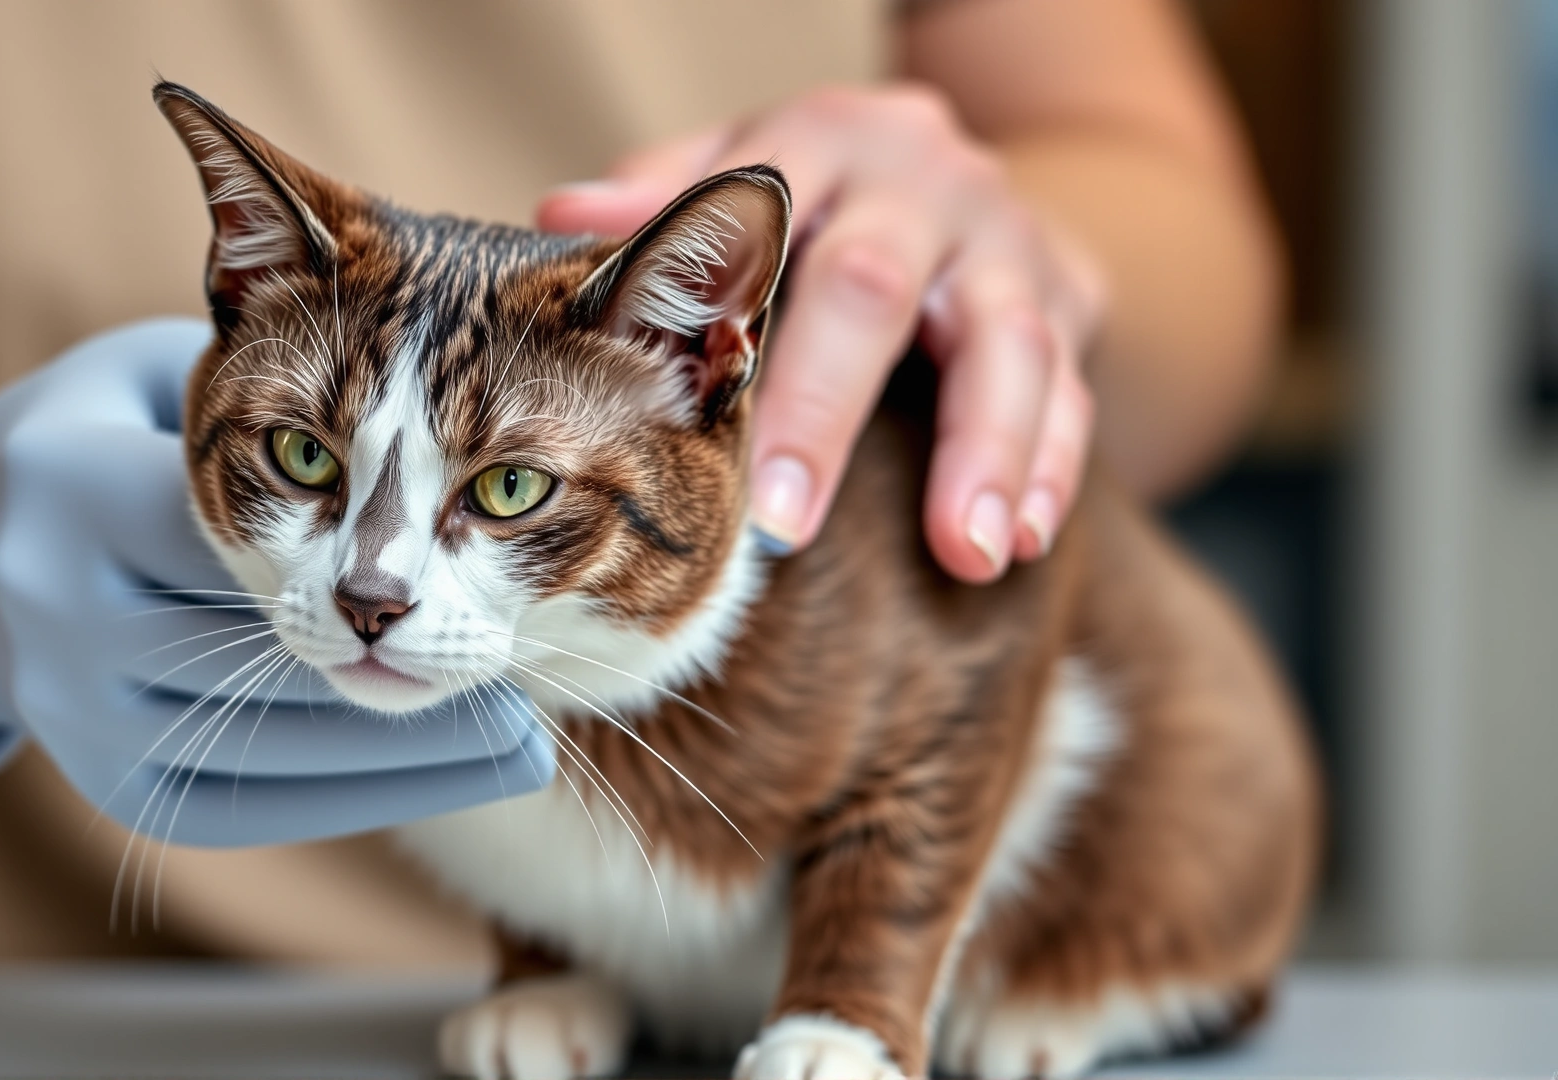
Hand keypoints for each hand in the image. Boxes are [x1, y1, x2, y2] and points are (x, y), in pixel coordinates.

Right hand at [0, 319, 550, 845]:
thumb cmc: (112, 438)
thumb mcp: (170, 376)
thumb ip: (275, 386)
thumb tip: (443, 384)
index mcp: (71, 484)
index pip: (250, 527)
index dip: (376, 551)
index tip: (489, 558)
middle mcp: (51, 604)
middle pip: (271, 646)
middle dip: (410, 661)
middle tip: (532, 666)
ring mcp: (68, 707)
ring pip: (273, 736)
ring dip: (410, 750)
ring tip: (520, 741)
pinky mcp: (106, 784)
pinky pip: (252, 806)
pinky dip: (356, 796)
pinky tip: (447, 778)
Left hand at [539, 86, 1106, 582]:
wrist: (959, 172)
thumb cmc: (819, 197)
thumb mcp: (743, 175)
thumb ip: (667, 204)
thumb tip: (563, 214)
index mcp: (820, 144)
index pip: (761, 226)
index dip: (714, 322)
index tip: (686, 433)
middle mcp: (920, 182)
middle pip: (871, 289)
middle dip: (826, 414)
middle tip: (784, 531)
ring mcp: (1005, 238)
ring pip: (1008, 340)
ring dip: (988, 453)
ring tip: (967, 555)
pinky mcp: (1070, 295)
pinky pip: (1073, 385)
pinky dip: (1052, 467)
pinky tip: (1018, 543)